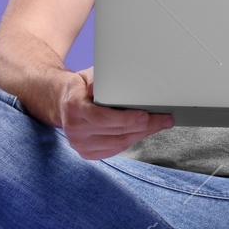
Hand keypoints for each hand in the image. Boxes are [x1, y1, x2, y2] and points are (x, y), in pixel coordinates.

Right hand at [58, 66, 174, 159]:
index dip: (125, 118)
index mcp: (74, 106)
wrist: (64, 103)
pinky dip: (132, 141)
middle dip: (144, 126)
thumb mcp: (88, 75)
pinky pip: (115, 150)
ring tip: (160, 124)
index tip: (144, 115)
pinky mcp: (87, 153)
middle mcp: (74, 128)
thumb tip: (99, 87)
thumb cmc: (82, 87)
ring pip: (118, 143)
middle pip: (115, 132)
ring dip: (142, 134)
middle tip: (165, 119)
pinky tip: (144, 132)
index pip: (101, 117)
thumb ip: (97, 79)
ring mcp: (79, 144)